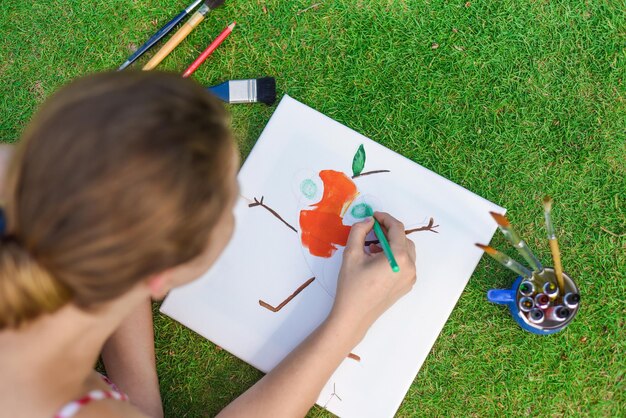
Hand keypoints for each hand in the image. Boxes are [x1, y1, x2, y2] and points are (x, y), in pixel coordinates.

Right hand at [329, 212, 416, 343]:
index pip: (397, 229)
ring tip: (371, 247)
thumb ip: (359, 231)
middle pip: (403, 239)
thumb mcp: (351, 254)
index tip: (373, 216)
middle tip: (371, 231)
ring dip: (391, 244)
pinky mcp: (406, 286)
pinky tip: (376, 261)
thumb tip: (368, 221)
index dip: (385, 218)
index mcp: (399, 258)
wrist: (354, 316)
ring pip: (405, 251)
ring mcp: (410, 278)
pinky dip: (394, 257)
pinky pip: (405, 264)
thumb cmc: (352, 286)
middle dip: (388, 232)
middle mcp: (410, 267)